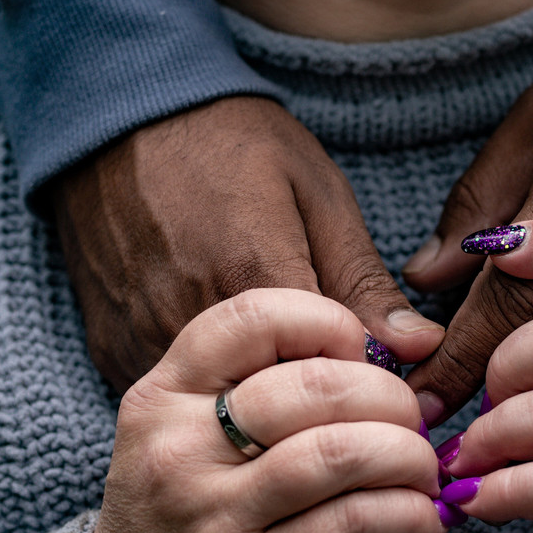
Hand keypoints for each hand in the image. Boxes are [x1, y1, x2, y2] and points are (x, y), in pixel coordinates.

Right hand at [50, 97, 443, 392]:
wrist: (116, 115)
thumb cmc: (231, 142)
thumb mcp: (316, 193)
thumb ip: (364, 281)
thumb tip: (421, 347)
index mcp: (250, 279)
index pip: (327, 378)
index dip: (362, 385)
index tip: (375, 366)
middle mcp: (189, 324)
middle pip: (274, 409)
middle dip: (318, 407)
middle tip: (338, 375)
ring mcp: (142, 343)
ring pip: (223, 417)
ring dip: (262, 409)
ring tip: (283, 366)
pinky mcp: (111, 356)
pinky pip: (178, 407)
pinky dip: (211, 402)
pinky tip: (230, 366)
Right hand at [79, 289, 444, 532]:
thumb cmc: (174, 523)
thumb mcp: (184, 439)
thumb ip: (259, 386)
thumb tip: (397, 346)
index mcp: (161, 397)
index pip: (254, 316)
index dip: (331, 323)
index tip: (363, 357)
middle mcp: (178, 449)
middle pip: (318, 384)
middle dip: (392, 397)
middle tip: (414, 422)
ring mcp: (213, 517)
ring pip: (342, 452)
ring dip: (409, 456)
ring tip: (423, 471)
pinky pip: (353, 524)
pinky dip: (406, 513)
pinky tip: (418, 519)